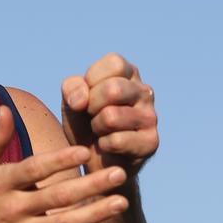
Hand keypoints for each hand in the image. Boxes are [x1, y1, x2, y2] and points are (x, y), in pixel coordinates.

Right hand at [0, 106, 128, 222]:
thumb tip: (6, 109)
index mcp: (1, 183)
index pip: (34, 170)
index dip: (59, 161)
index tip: (85, 151)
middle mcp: (12, 209)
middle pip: (56, 198)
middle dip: (89, 186)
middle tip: (119, 174)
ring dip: (94, 216)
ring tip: (122, 202)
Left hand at [61, 53, 158, 174]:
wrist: (92, 158)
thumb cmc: (84, 121)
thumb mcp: (71, 99)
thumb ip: (72, 88)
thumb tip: (82, 100)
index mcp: (129, 73)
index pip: (114, 63)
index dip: (92, 81)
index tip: (88, 96)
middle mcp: (145, 92)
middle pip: (113, 89)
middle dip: (91, 106)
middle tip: (91, 115)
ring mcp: (151, 117)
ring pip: (112, 117)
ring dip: (96, 127)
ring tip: (100, 130)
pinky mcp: (151, 142)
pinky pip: (116, 141)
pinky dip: (103, 145)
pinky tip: (108, 145)